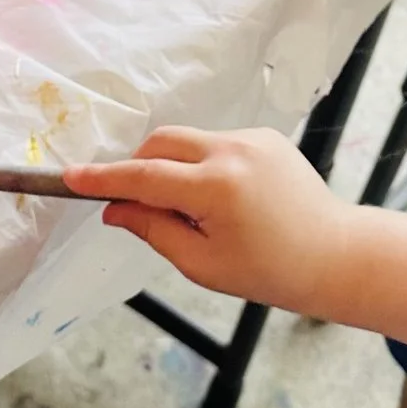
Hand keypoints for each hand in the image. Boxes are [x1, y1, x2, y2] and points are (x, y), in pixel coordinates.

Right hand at [65, 127, 355, 313]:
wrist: (335, 255)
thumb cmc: (269, 271)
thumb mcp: (202, 264)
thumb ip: (153, 229)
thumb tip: (115, 208)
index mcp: (216, 187)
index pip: (144, 176)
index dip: (104, 178)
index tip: (71, 177)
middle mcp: (233, 151)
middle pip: (161, 144)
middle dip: (139, 168)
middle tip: (139, 206)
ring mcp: (252, 138)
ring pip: (187, 141)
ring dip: (173, 168)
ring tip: (195, 213)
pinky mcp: (265, 136)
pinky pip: (215, 143)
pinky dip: (202, 165)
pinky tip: (224, 201)